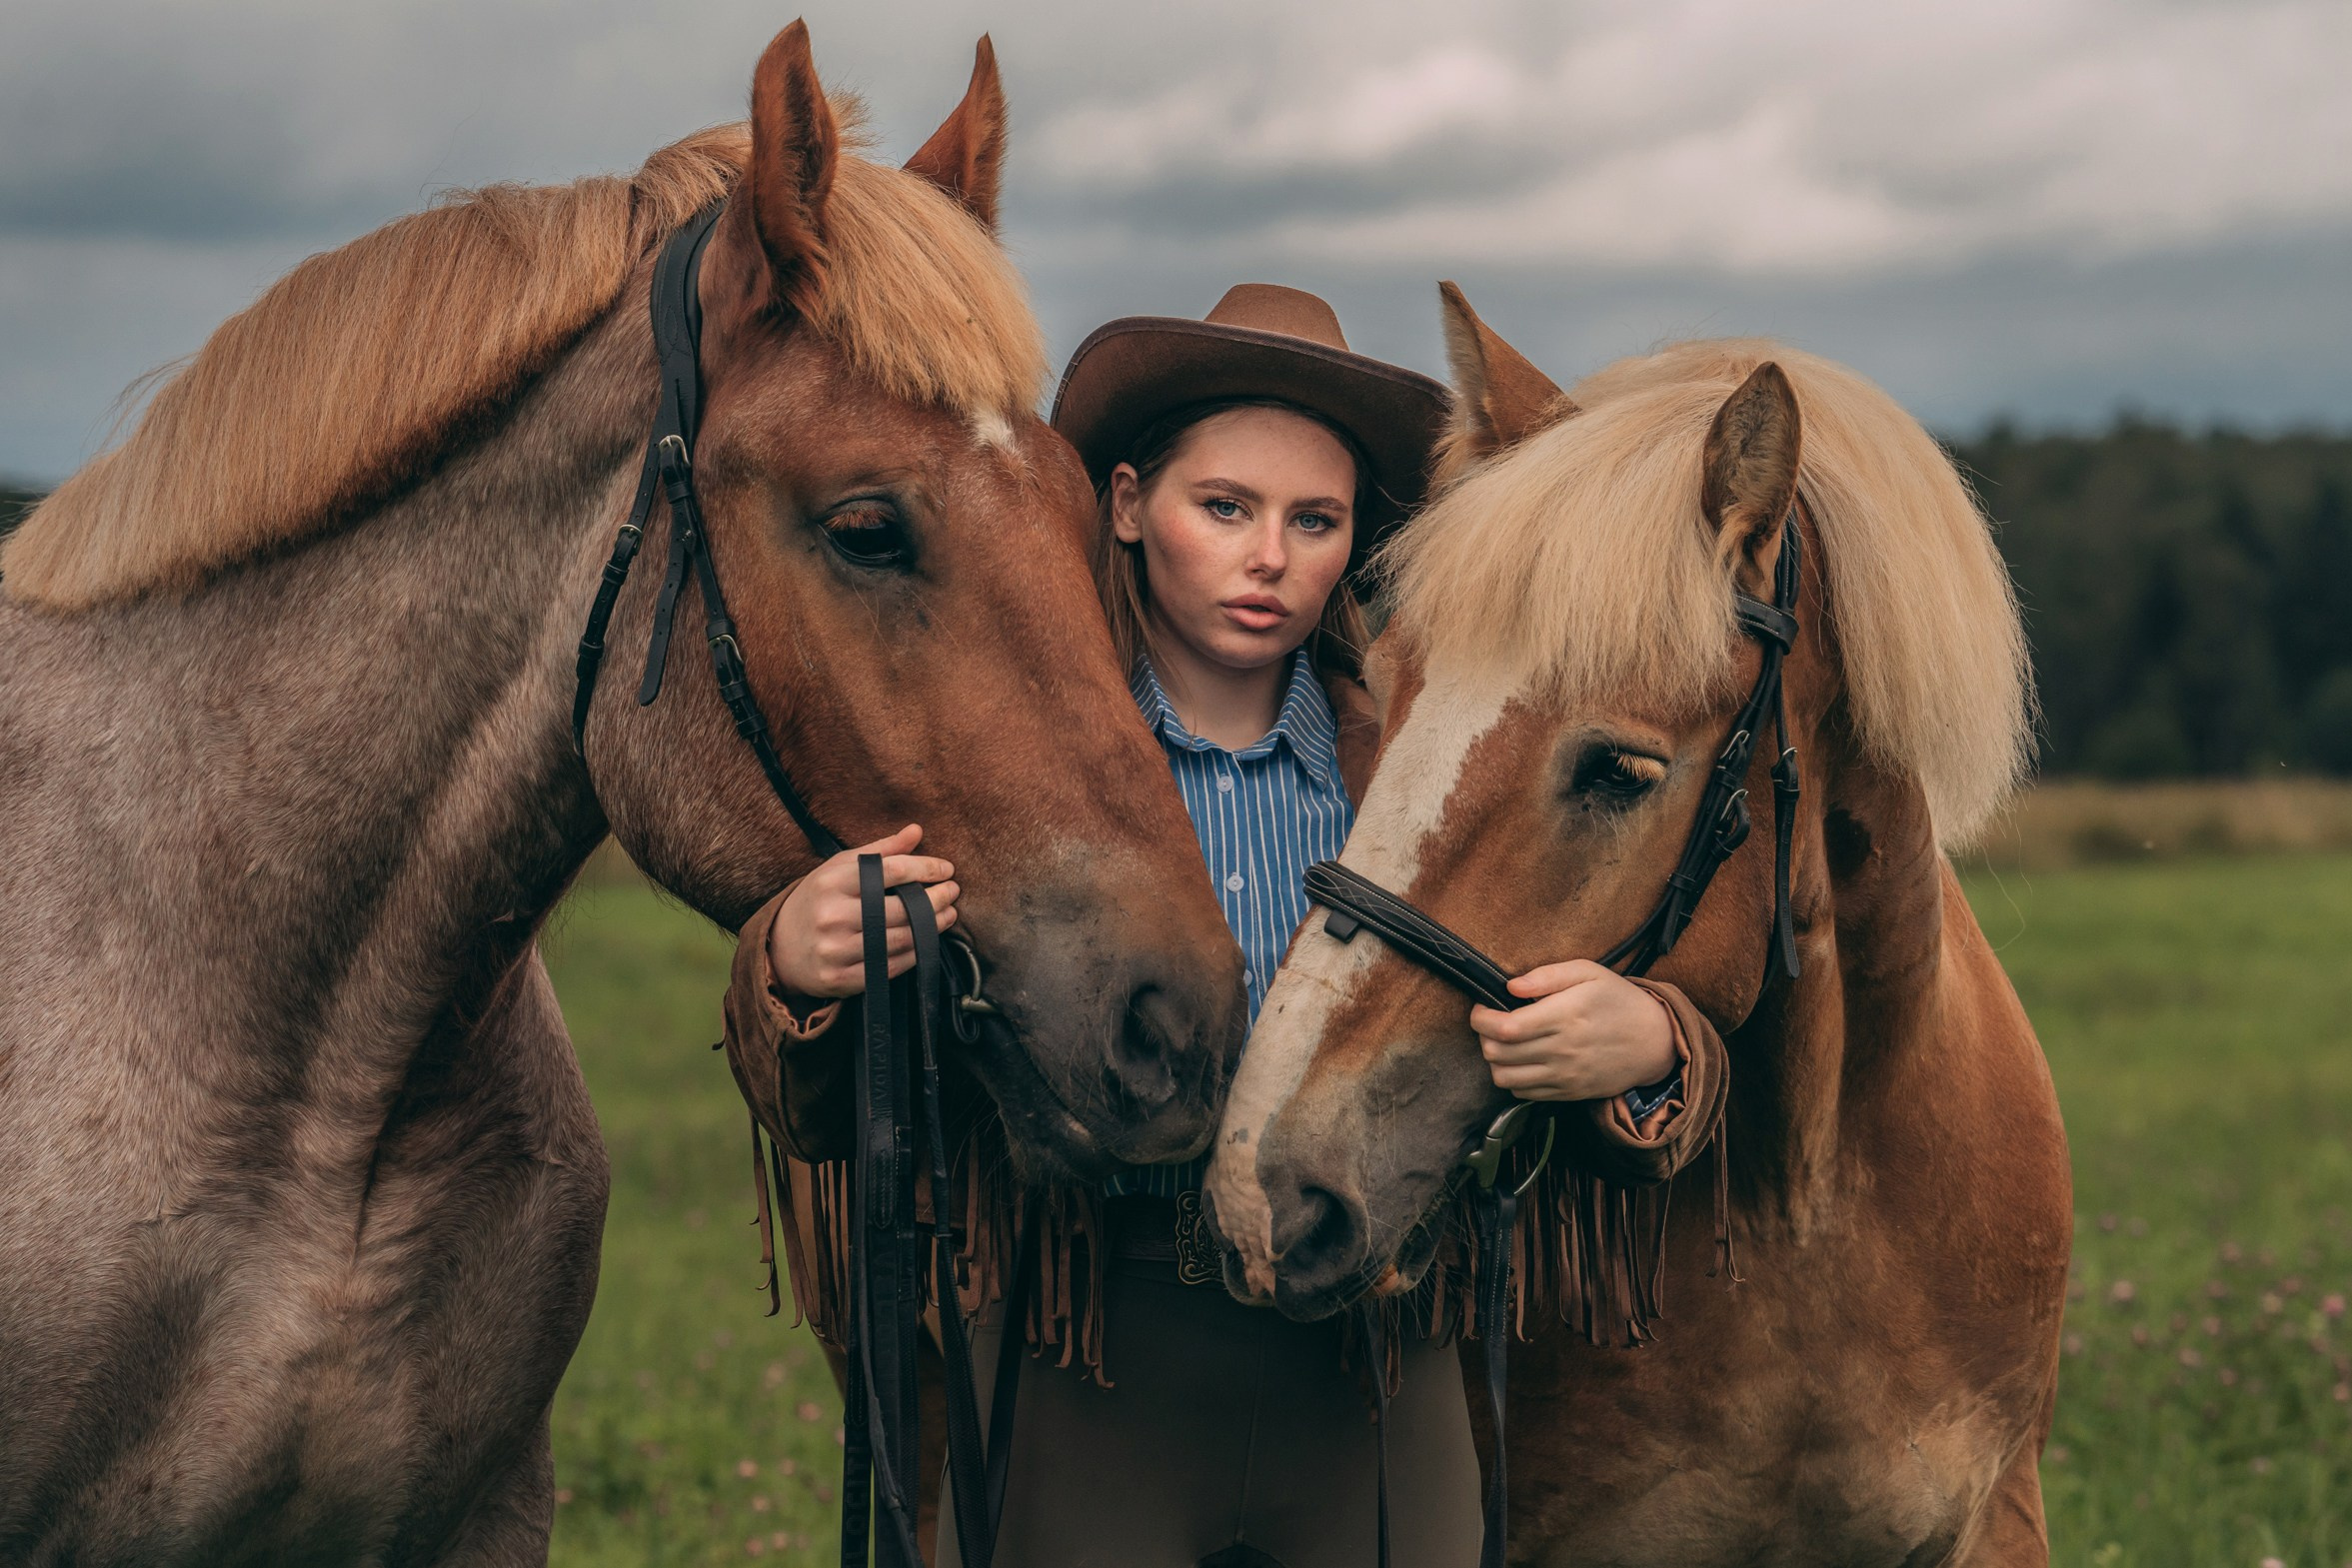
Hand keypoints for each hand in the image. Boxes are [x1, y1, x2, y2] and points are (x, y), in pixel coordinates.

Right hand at [766, 825, 959, 998]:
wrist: (779, 948)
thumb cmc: (818, 900)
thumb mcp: (839, 868)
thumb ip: (879, 850)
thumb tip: (917, 831)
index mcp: (832, 883)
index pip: (891, 870)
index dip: (926, 868)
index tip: (946, 869)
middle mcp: (832, 916)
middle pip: (900, 908)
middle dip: (935, 898)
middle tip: (953, 891)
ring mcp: (836, 951)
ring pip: (900, 939)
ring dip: (932, 926)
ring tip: (947, 914)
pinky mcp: (842, 979)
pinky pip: (891, 967)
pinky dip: (916, 953)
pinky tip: (927, 940)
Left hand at [1471, 961, 1676, 1101]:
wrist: (1655, 1042)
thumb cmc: (1619, 1001)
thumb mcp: (1589, 973)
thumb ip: (1547, 975)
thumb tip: (1511, 986)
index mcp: (1565, 1016)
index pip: (1505, 1027)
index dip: (1481, 1018)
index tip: (1482, 1008)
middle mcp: (1562, 1050)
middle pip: (1497, 1053)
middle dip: (1484, 1035)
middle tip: (1492, 1021)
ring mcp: (1564, 1076)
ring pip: (1504, 1078)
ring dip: (1495, 1059)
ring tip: (1505, 1042)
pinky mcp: (1568, 1093)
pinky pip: (1523, 1093)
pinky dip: (1513, 1077)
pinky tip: (1522, 1059)